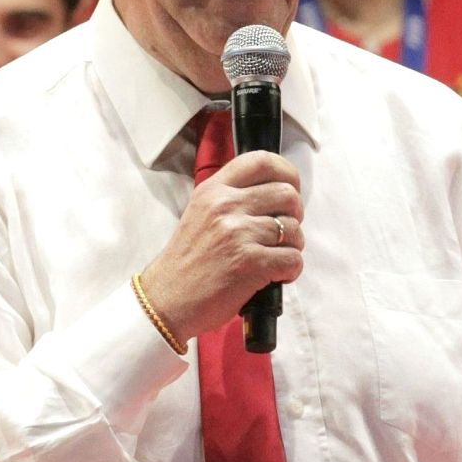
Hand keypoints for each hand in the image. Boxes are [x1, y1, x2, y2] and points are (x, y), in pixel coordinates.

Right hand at [140, 151, 304, 341]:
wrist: (167, 300)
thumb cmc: (187, 262)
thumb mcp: (201, 214)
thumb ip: (232, 198)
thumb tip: (277, 192)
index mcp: (213, 190)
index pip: (261, 160)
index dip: (287, 172)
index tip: (291, 188)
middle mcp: (225, 206)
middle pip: (287, 194)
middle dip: (295, 215)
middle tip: (282, 232)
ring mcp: (238, 234)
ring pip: (293, 229)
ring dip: (292, 246)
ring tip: (274, 257)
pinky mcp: (250, 263)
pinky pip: (293, 259)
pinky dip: (291, 270)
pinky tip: (275, 275)